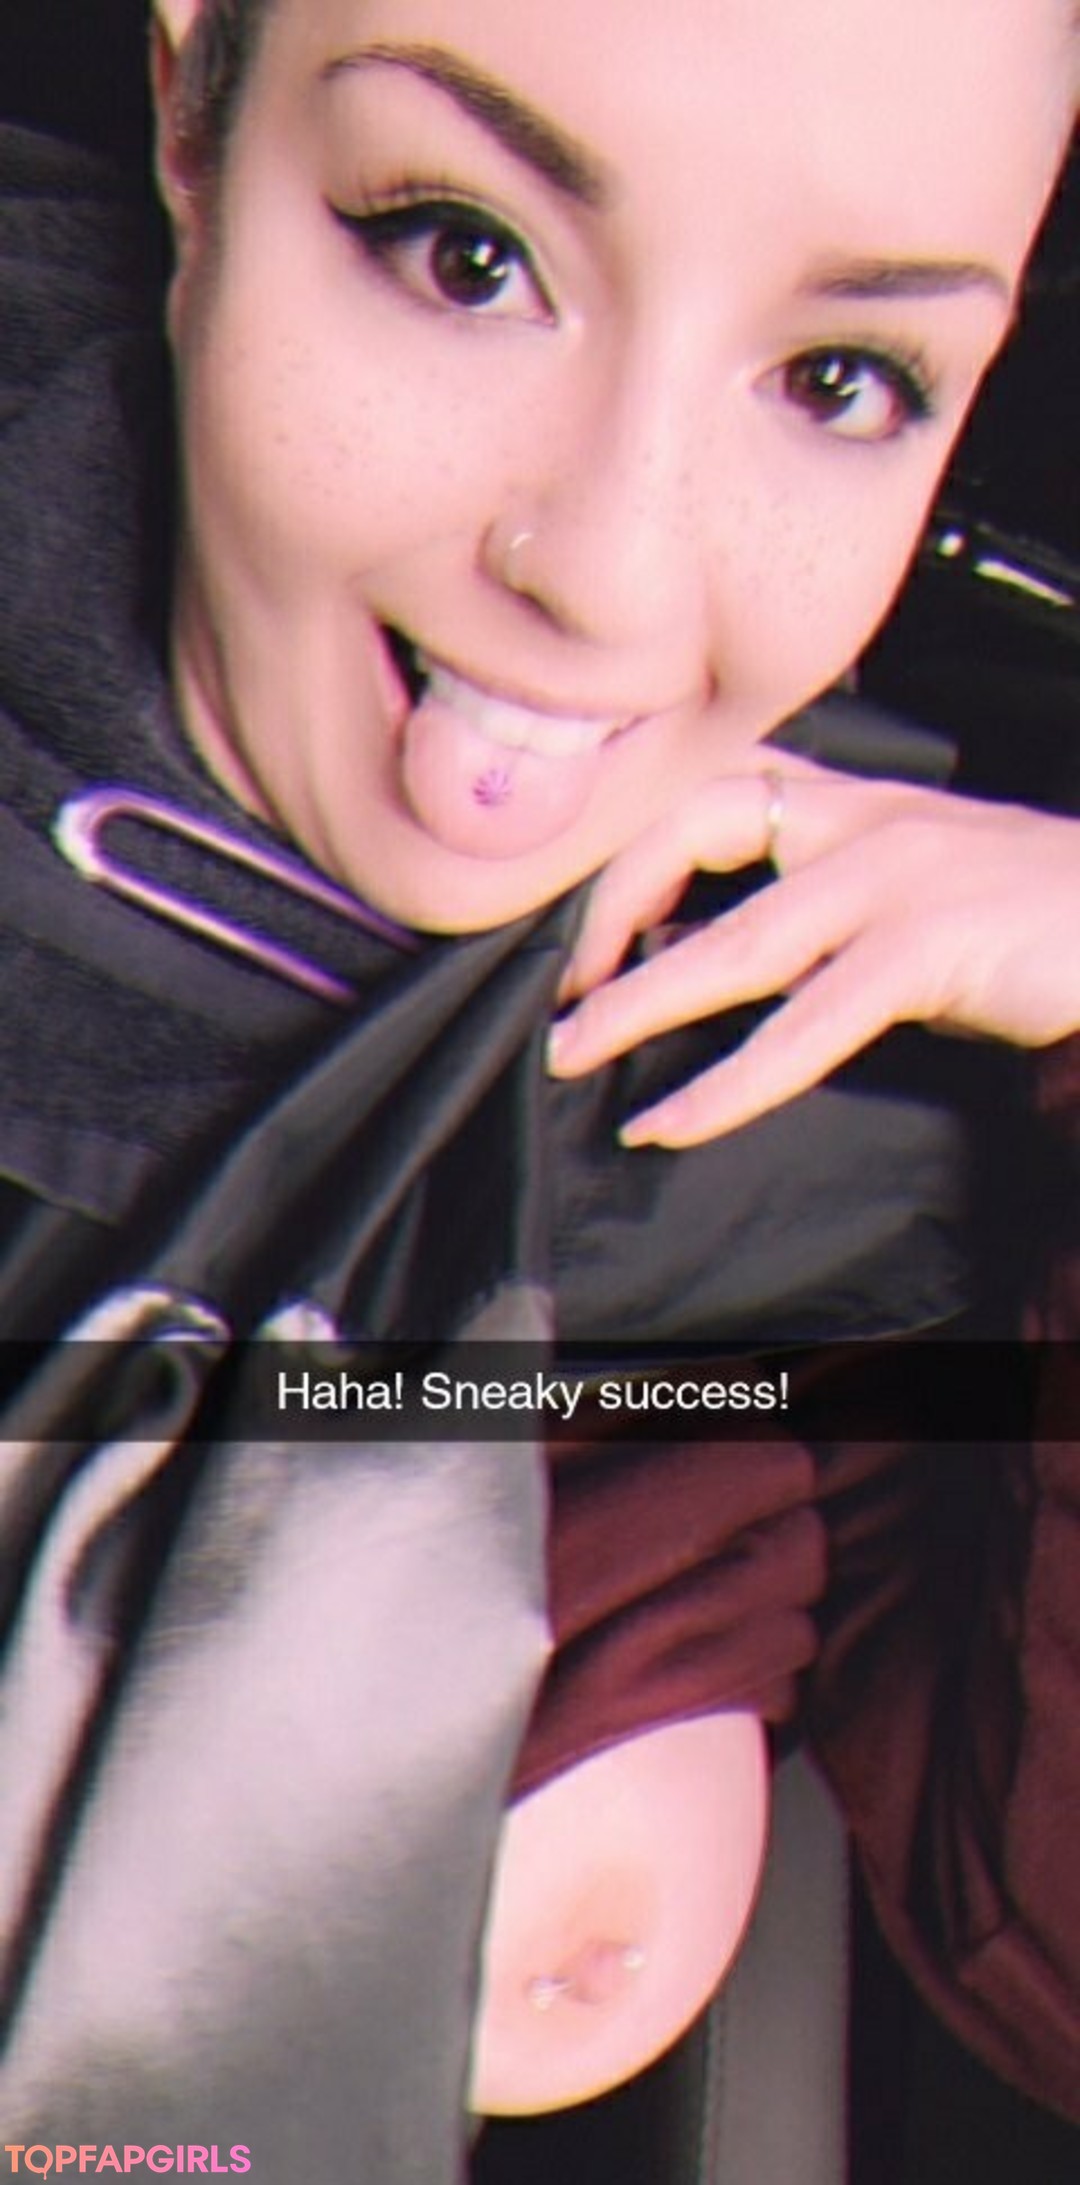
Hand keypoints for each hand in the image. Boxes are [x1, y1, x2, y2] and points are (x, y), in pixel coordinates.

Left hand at [547, 764, 1079, 1145]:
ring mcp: (895, 878)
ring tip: (572, 1052)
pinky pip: (803, 1026)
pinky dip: (729, 1083)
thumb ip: (831, 907)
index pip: (713, 790)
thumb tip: (735, 963)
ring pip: (734, 941)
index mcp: (859, 798)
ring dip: (637, 1004)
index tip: (587, 923)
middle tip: (557, 987)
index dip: (634, 852)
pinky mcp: (927, 947)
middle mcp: (865, 819)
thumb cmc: (1046, 917)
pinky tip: (676, 1118)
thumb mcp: (922, 885)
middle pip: (697, 832)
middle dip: (607, 910)